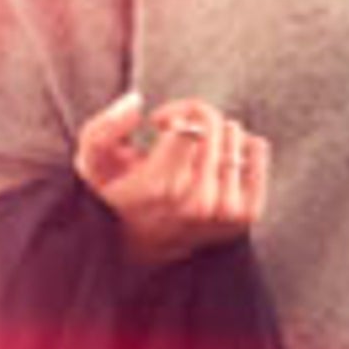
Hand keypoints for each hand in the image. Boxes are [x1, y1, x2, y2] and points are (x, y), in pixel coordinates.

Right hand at [73, 90, 268, 267]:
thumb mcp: (91, 161)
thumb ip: (103, 129)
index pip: (190, 126)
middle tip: (176, 129)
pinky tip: (217, 157)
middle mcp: (195, 204)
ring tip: (192, 149)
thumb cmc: (114, 193)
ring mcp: (225, 212)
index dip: (175, 112)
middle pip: (214, 126)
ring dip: (215, 132)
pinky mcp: (247, 215)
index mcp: (158, 189)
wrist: (139, 246)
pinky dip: (241, 143)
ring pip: (235, 134)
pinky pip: (258, 149)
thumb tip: (138, 103)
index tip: (159, 122)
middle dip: (194, 116)